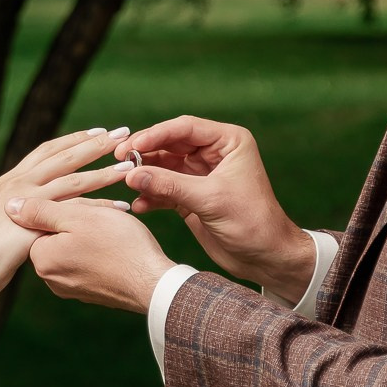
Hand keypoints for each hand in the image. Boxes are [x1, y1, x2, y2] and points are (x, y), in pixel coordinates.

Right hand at [0, 127, 137, 301]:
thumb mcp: (2, 224)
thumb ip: (20, 213)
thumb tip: (35, 214)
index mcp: (10, 180)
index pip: (46, 151)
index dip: (72, 140)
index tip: (96, 132)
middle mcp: (17, 181)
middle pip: (64, 155)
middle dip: (95, 143)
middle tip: (123, 131)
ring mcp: (25, 198)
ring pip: (74, 178)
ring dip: (104, 170)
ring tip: (130, 164)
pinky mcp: (34, 219)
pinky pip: (75, 208)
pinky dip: (100, 205)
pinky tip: (122, 205)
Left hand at [5, 196, 175, 313]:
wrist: (153, 283)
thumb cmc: (119, 244)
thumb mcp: (79, 216)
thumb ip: (41, 210)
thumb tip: (9, 206)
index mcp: (42, 258)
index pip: (41, 222)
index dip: (67, 206)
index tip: (89, 208)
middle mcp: (50, 278)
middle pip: (56, 236)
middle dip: (78, 222)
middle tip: (104, 219)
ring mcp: (70, 289)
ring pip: (74, 249)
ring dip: (91, 236)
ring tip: (113, 233)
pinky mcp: (89, 293)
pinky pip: (87, 264)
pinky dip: (99, 253)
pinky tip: (117, 248)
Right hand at [115, 116, 313, 300]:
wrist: (266, 257)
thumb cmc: (253, 222)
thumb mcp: (210, 200)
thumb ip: (170, 185)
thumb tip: (132, 174)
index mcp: (228, 142)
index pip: (185, 128)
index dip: (156, 134)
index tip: (132, 145)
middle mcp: (214, 154)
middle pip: (170, 144)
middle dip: (145, 153)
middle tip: (120, 160)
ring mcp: (201, 175)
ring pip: (164, 167)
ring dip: (145, 175)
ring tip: (125, 183)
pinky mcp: (193, 197)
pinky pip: (166, 189)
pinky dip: (152, 196)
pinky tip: (140, 205)